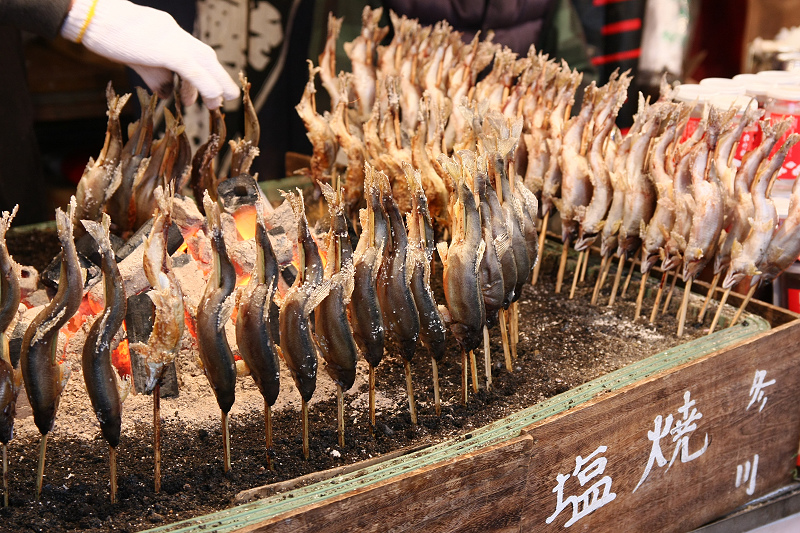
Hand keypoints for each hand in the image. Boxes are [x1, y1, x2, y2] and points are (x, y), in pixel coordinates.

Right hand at [61, 0, 238, 108]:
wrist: (91, 17)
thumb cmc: (108, 36)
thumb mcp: (138, 59)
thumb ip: (156, 75)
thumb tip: (168, 95)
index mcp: (168, 32)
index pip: (192, 54)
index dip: (200, 75)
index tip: (197, 95)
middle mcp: (175, 33)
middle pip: (205, 55)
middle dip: (216, 78)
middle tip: (219, 101)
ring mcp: (174, 39)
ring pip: (205, 61)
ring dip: (217, 83)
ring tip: (219, 104)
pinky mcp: (170, 50)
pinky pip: (194, 70)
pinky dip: (207, 85)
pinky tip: (214, 98)